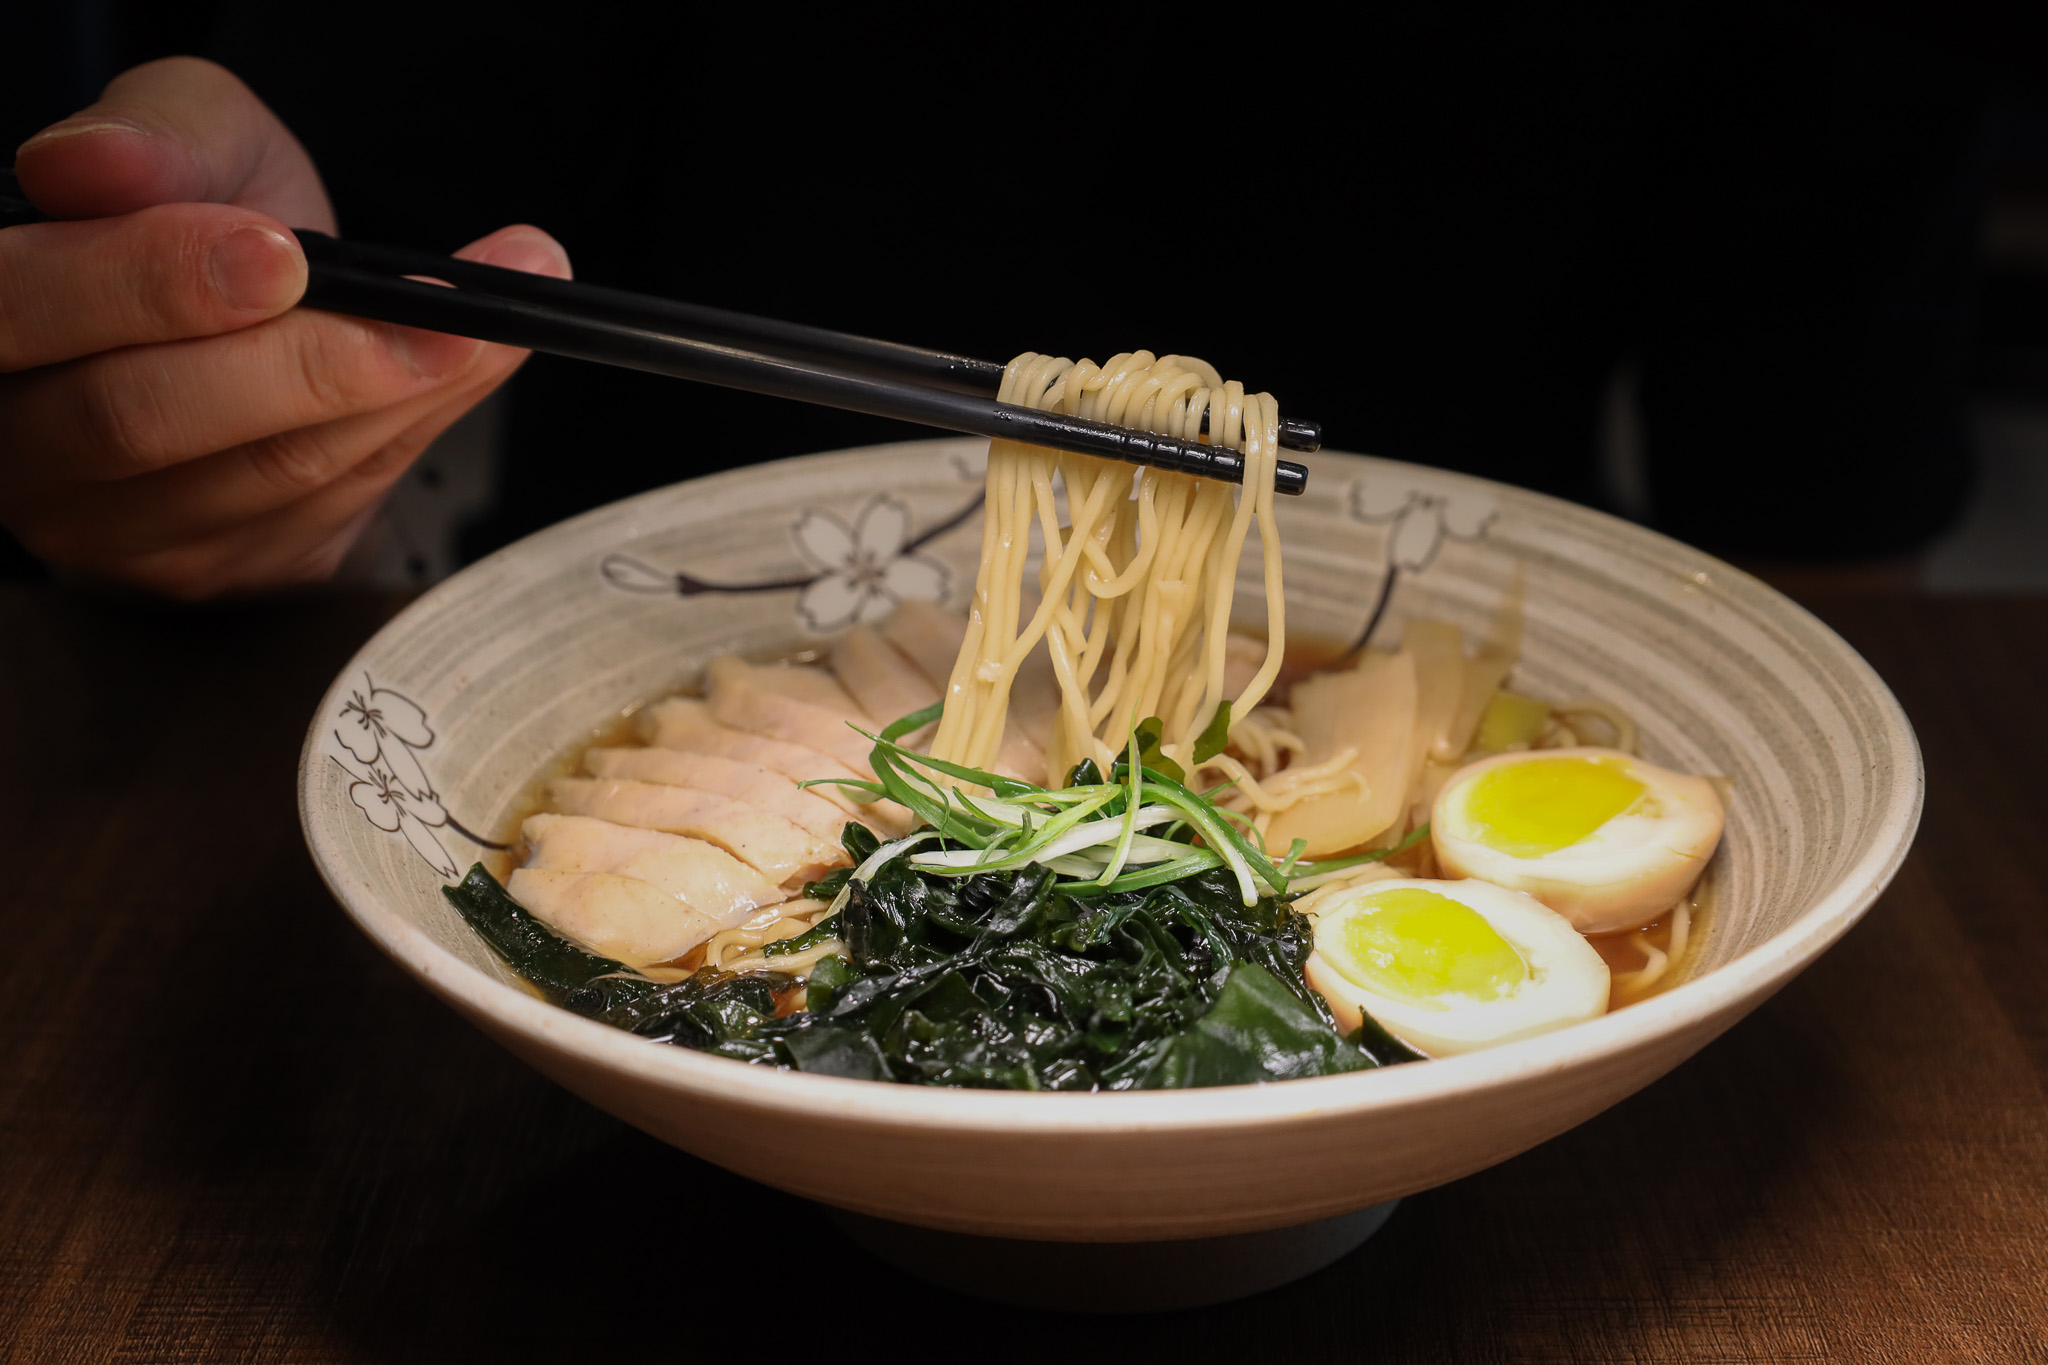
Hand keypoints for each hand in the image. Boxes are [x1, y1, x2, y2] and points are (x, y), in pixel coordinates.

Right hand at [0, 57, 569, 597]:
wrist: (263, 310)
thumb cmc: (209, 219)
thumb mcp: (188, 138)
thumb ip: (151, 138)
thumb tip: (96, 165)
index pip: (23, 309)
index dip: (150, 282)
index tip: (280, 253)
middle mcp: (26, 442)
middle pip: (139, 417)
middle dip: (302, 364)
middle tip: (433, 315)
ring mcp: (116, 526)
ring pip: (260, 473)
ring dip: (396, 394)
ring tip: (492, 323)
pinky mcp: (216, 570)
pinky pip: (328, 505)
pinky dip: (418, 426)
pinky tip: (477, 363)